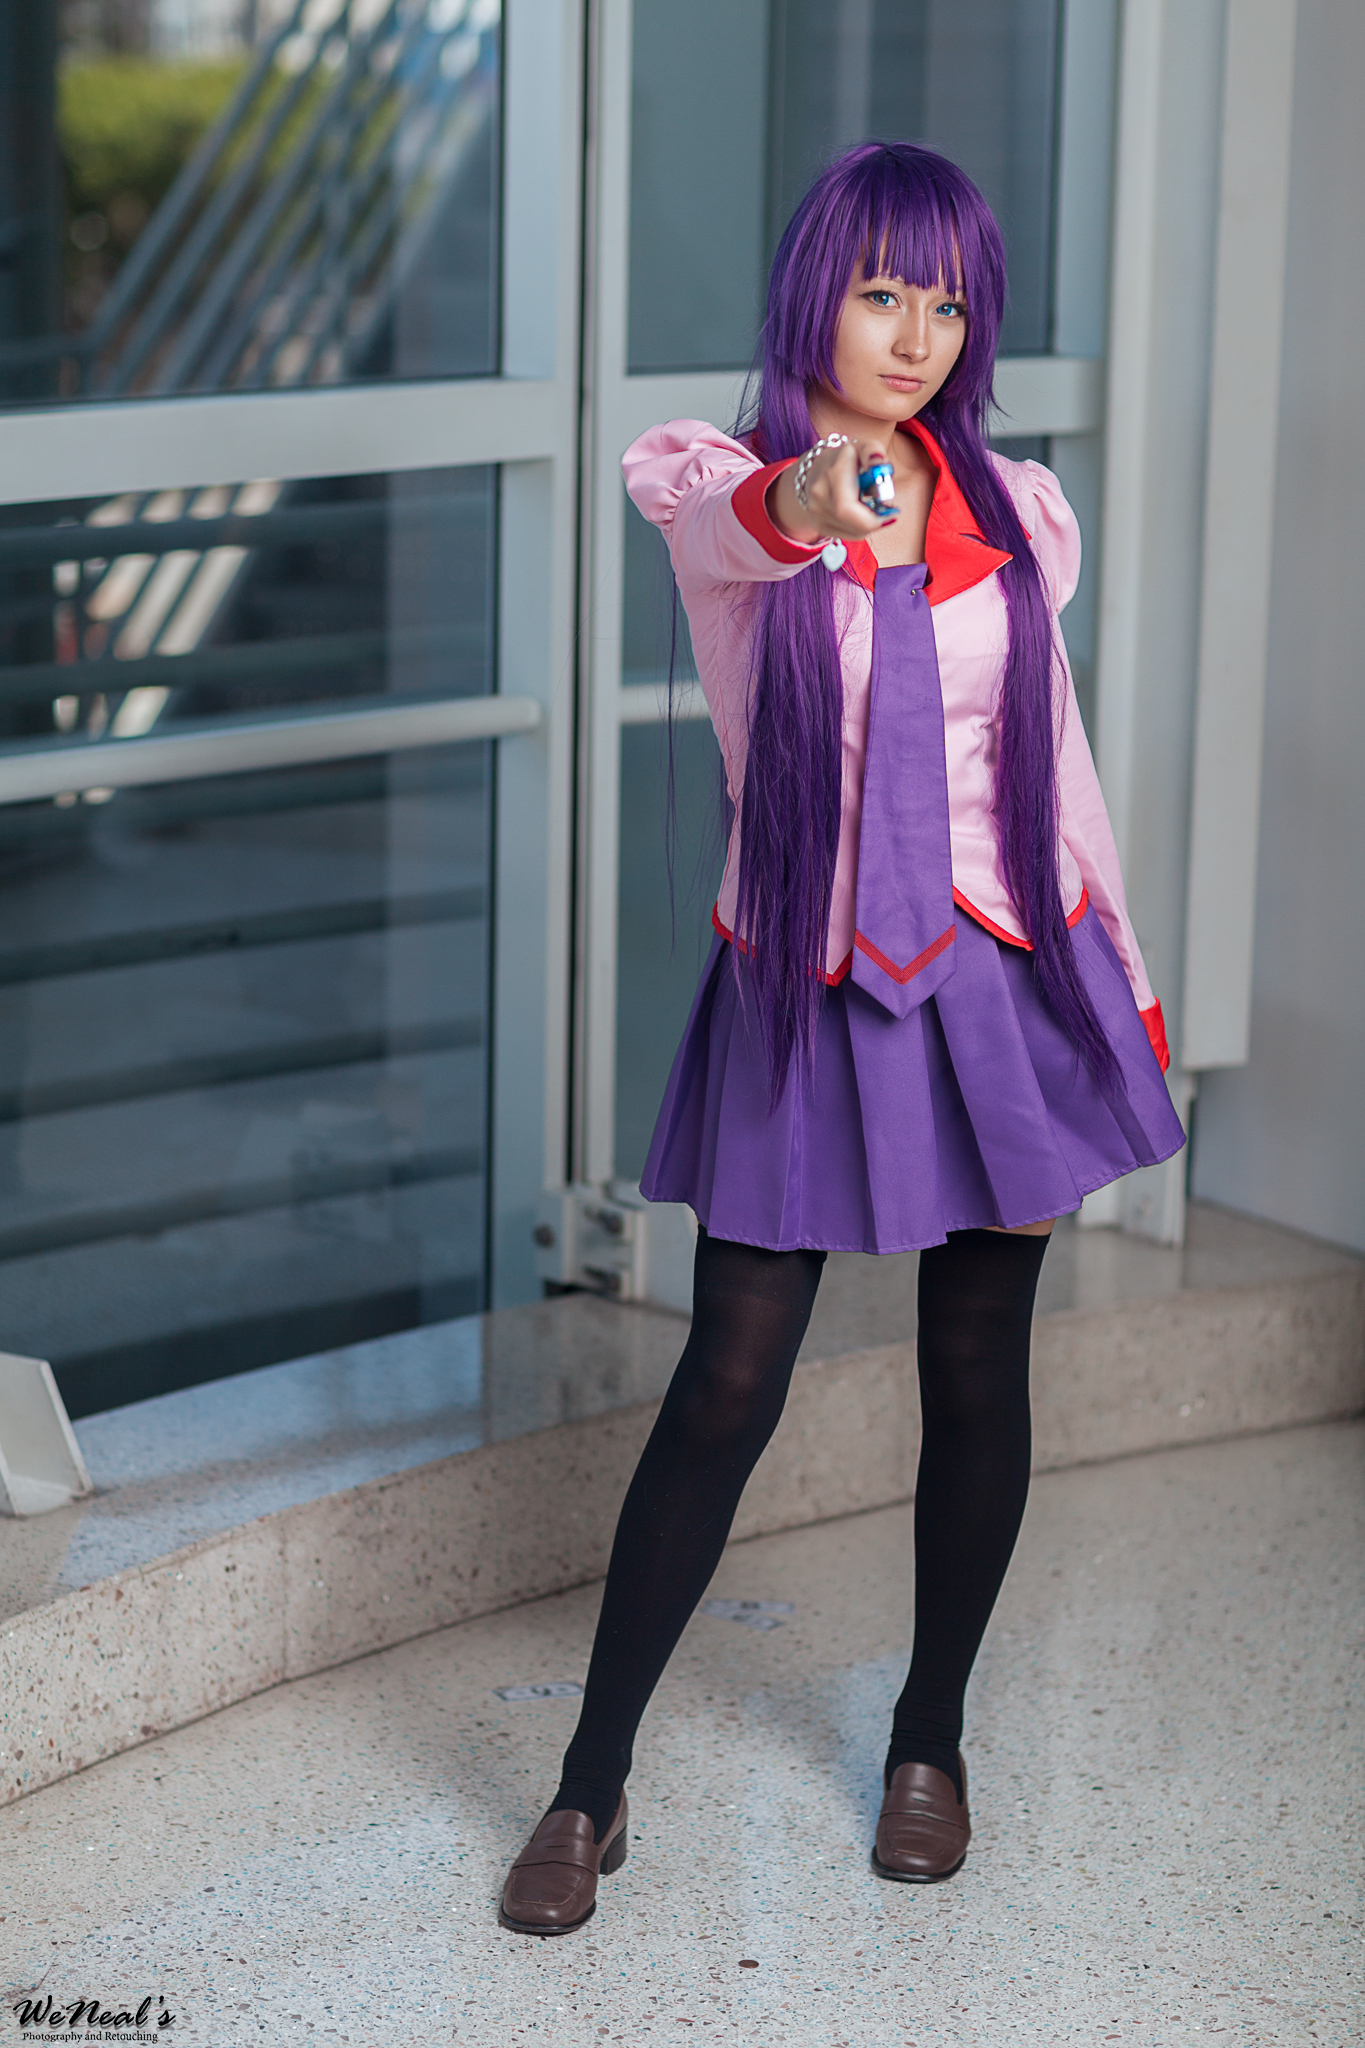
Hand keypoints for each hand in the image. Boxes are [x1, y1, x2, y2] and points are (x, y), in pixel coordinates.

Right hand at [768, 437, 898, 545]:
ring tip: (874, 507)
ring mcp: (816, 513)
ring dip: (871, 523)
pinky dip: (861, 527)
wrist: (815, 470)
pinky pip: (849, 535)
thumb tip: (880, 464)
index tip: (893, 510)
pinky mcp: (819, 525)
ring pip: (855, 532)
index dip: (874, 517)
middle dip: (877, 521)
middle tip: (889, 512)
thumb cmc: (846, 459)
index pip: (848, 508)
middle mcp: (819, 495)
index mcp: (832, 473)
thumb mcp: (861, 447)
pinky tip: (862, 513)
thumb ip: (873, 452)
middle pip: (855, 526)